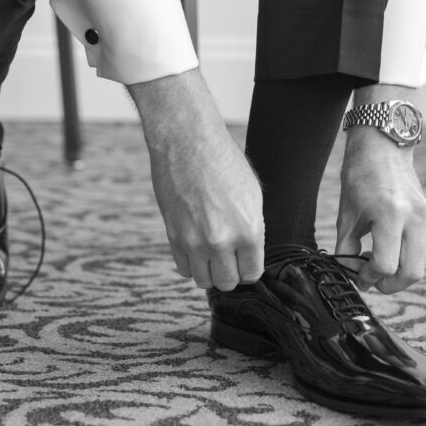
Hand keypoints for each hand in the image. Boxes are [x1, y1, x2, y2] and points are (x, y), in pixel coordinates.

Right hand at [129, 69, 264, 290]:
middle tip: (229, 256)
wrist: (188, 142)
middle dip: (230, 272)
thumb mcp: (252, 194)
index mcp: (248, 230)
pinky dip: (191, 263)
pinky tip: (196, 246)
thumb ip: (252, 228)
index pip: (252, 273)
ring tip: (211, 252)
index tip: (245, 260)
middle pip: (227, 282)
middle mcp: (221, 240)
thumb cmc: (223, 161)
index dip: (249, 268)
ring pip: (204, 281)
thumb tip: (249, 253)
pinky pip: (183, 268)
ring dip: (209, 270)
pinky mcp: (173, 236)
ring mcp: (194, 241)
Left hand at [336, 126, 425, 294]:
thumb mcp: (347, 213)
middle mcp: (414, 217)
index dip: (368, 277)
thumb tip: (349, 274)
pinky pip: (421, 249)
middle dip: (390, 285)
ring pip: (419, 264)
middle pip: (411, 273)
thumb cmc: (360, 175)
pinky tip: (388, 249)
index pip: (385, 264)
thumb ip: (346, 247)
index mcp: (390, 214)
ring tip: (377, 265)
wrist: (383, 145)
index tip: (357, 276)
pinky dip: (406, 258)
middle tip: (371, 281)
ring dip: (399, 273)